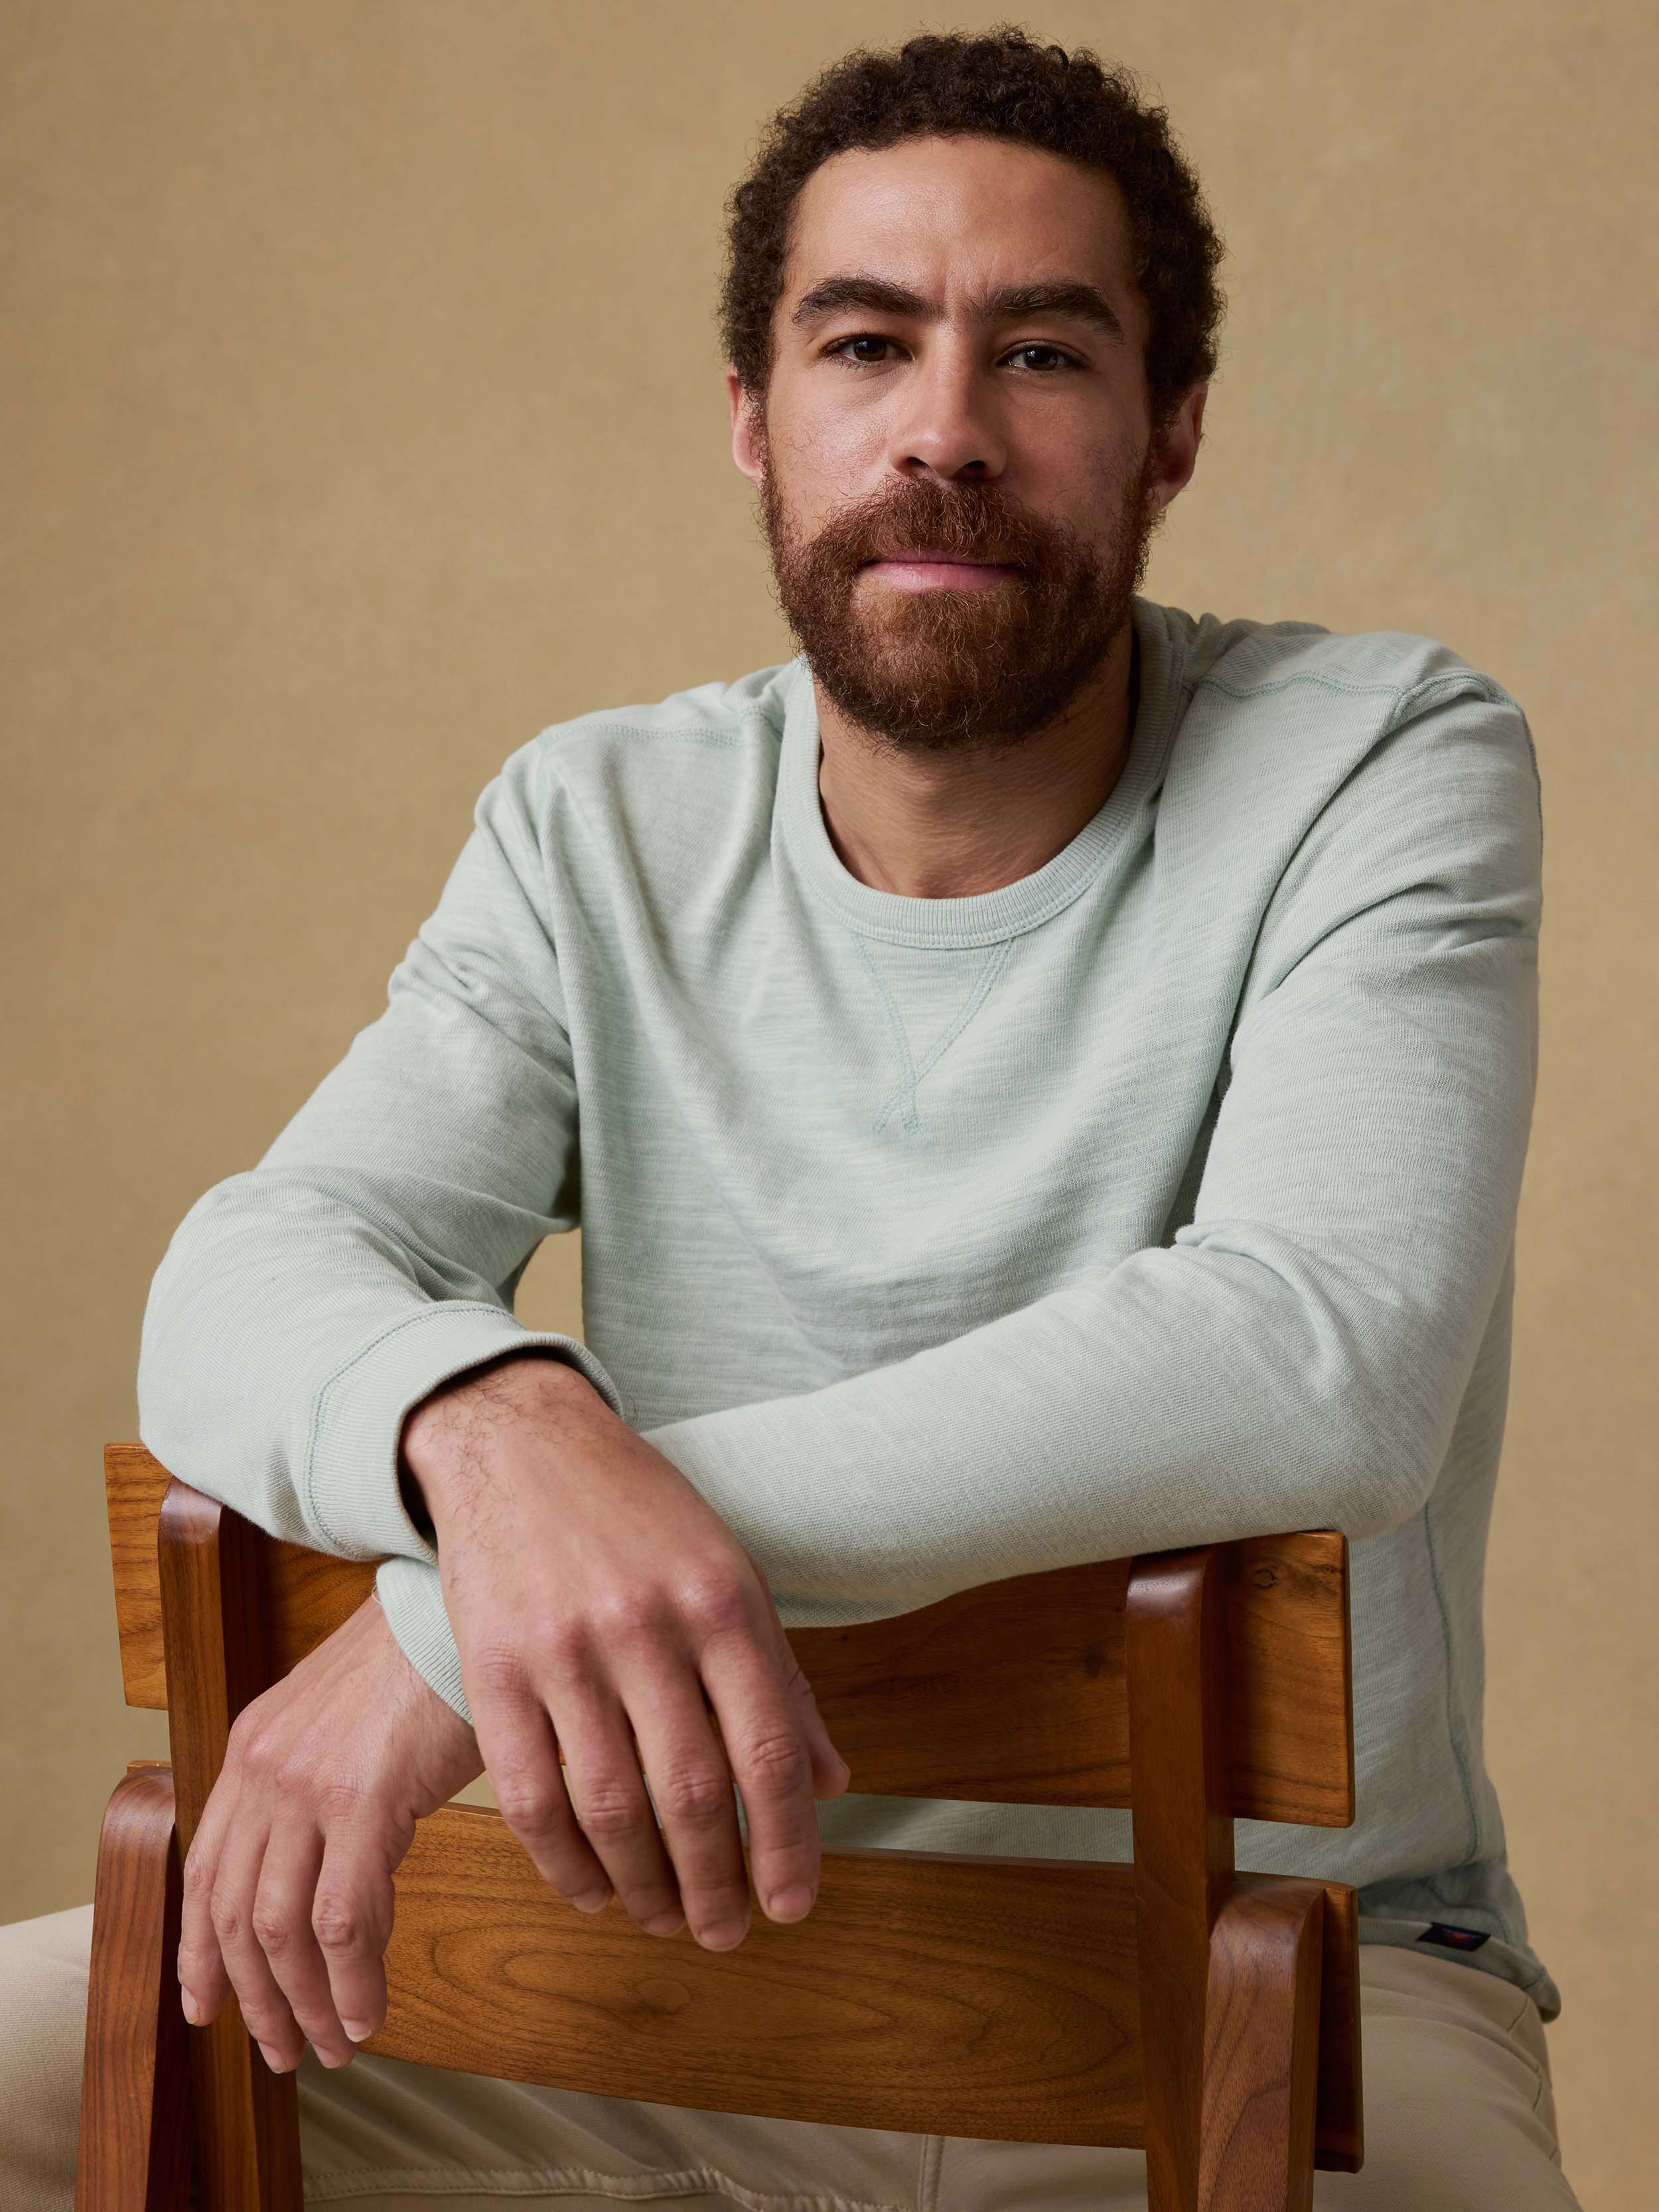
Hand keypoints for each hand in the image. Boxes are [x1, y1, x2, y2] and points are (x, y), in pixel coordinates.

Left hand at [177, 1591, 481, 2071]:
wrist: (459, 1608)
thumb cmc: (421, 1661)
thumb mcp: (342, 1717)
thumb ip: (316, 1783)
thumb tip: (328, 1867)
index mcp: (252, 1748)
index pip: (204, 1871)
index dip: (200, 1951)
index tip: (207, 2006)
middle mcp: (263, 1769)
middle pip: (233, 1913)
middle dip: (254, 1996)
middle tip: (280, 2050)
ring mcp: (308, 1785)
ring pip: (281, 1929)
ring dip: (304, 2002)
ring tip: (333, 2044)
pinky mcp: (363, 1799)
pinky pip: (344, 1919)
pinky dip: (352, 1980)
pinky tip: (368, 2010)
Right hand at [401, 1353, 851, 1952]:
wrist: (519, 1440)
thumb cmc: (636, 1509)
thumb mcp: (729, 1570)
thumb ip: (778, 1680)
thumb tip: (827, 1783)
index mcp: (721, 1599)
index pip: (767, 1751)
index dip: (786, 1844)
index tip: (791, 1904)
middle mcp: (647, 1625)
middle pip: (690, 1793)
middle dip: (715, 1883)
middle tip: (725, 1929)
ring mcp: (564, 1648)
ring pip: (609, 1808)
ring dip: (642, 1887)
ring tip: (663, 1916)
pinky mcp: (493, 1666)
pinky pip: (530, 1795)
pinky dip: (563, 1862)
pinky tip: (589, 1885)